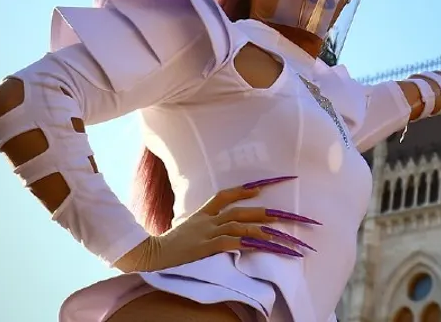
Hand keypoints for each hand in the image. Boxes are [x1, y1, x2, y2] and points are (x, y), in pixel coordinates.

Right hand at [113, 177, 318, 272]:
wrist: (150, 255)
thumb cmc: (169, 245)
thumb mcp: (187, 230)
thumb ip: (204, 224)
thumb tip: (224, 227)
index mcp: (204, 213)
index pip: (226, 195)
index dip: (246, 189)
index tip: (265, 185)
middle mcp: (209, 219)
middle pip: (242, 211)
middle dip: (267, 213)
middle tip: (290, 215)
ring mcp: (208, 232)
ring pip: (242, 226)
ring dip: (264, 231)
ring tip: (284, 235)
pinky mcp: (206, 246)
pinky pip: (233, 242)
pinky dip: (249, 242)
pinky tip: (263, 244)